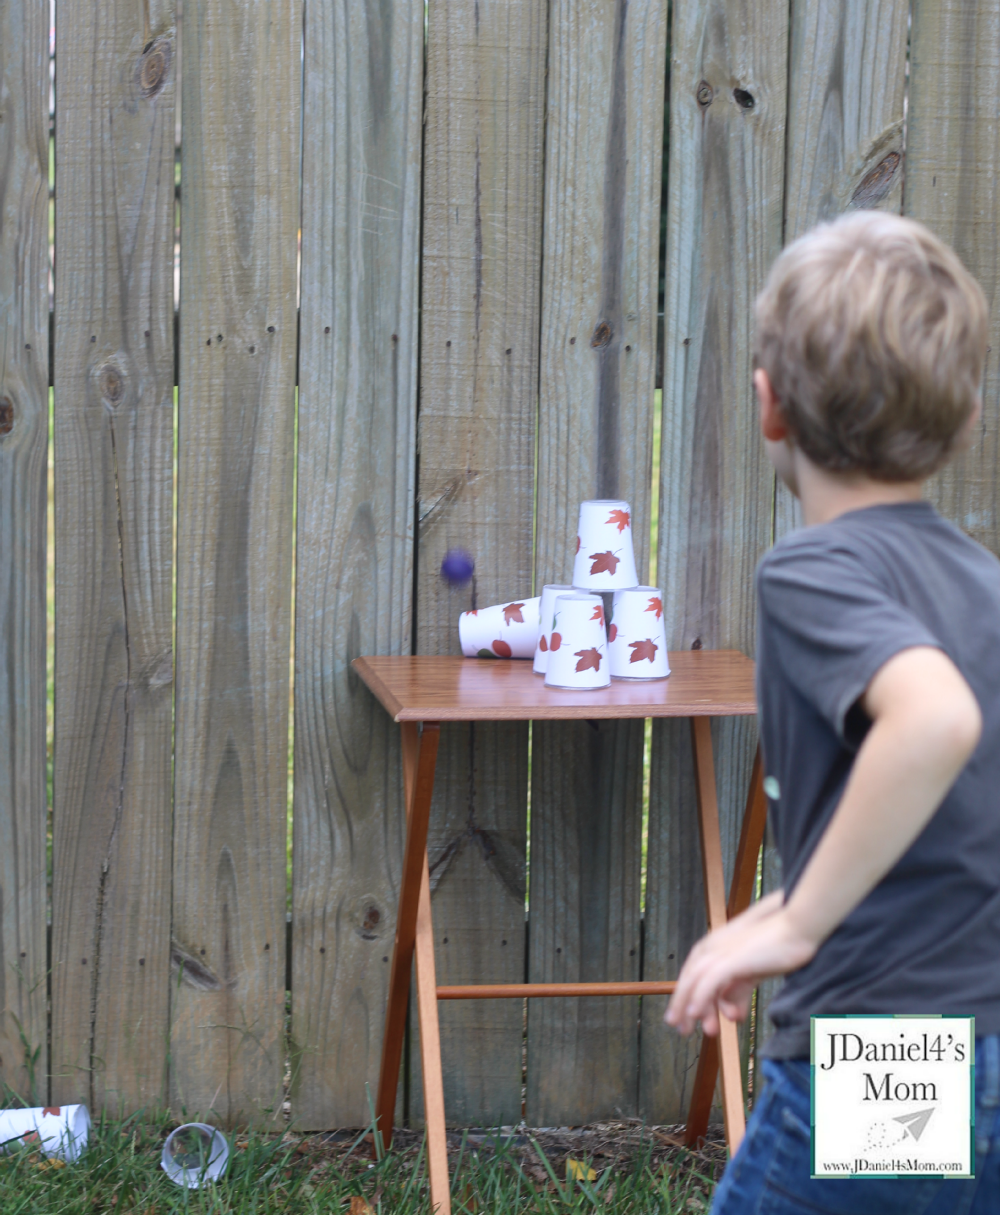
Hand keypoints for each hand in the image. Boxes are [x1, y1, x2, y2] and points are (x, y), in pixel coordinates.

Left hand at [664, 898, 817, 1037]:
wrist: (796, 929)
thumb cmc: (777, 947)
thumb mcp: (752, 973)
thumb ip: (739, 991)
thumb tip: (733, 1016)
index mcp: (714, 947)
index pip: (692, 975)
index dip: (685, 998)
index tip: (686, 1020)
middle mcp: (712, 947)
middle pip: (689, 979)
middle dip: (682, 1006)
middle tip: (682, 1030)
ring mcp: (720, 951)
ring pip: (694, 982)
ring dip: (690, 1007)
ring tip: (692, 1029)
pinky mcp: (732, 958)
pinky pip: (709, 981)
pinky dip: (700, 998)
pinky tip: (695, 1013)